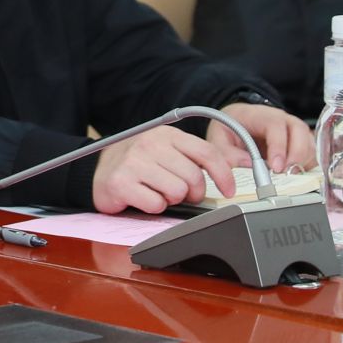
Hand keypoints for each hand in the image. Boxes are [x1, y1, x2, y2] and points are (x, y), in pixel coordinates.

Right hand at [92, 126, 238, 213]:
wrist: (97, 170)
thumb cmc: (139, 164)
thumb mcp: (169, 152)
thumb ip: (201, 157)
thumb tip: (244, 161)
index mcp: (166, 135)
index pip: (207, 153)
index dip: (224, 175)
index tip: (229, 190)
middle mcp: (149, 144)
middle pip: (194, 178)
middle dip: (191, 192)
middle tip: (179, 193)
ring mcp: (133, 162)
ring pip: (177, 193)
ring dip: (170, 199)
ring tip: (157, 192)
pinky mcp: (120, 182)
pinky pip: (156, 204)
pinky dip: (153, 206)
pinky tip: (142, 197)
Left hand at [209, 103, 315, 175]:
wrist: (238, 120)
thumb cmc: (230, 126)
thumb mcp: (219, 136)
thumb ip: (227, 152)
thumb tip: (247, 165)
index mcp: (263, 115)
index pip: (276, 126)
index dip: (279, 147)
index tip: (276, 167)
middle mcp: (284, 121)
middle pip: (300, 134)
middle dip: (296, 157)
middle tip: (285, 175)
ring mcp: (296, 132)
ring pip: (309, 145)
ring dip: (303, 163)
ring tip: (290, 178)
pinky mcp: (303, 144)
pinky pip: (313, 155)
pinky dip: (308, 167)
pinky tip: (297, 177)